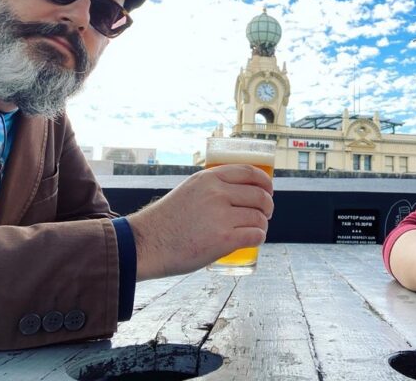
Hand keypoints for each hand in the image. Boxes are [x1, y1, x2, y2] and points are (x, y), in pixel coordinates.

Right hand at [128, 165, 273, 279]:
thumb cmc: (166, 221)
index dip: (265, 182)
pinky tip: (254, 240)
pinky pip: (255, 235)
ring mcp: (221, 216)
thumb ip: (211, 189)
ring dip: (263, 224)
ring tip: (257, 229)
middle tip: (266, 214)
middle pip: (259, 196)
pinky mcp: (223, 239)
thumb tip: (236, 193)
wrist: (146, 244)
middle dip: (268, 206)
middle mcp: (217, 193)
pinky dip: (259, 238)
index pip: (249, 172)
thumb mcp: (189, 190)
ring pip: (259, 217)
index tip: (269, 190)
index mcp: (209, 178)